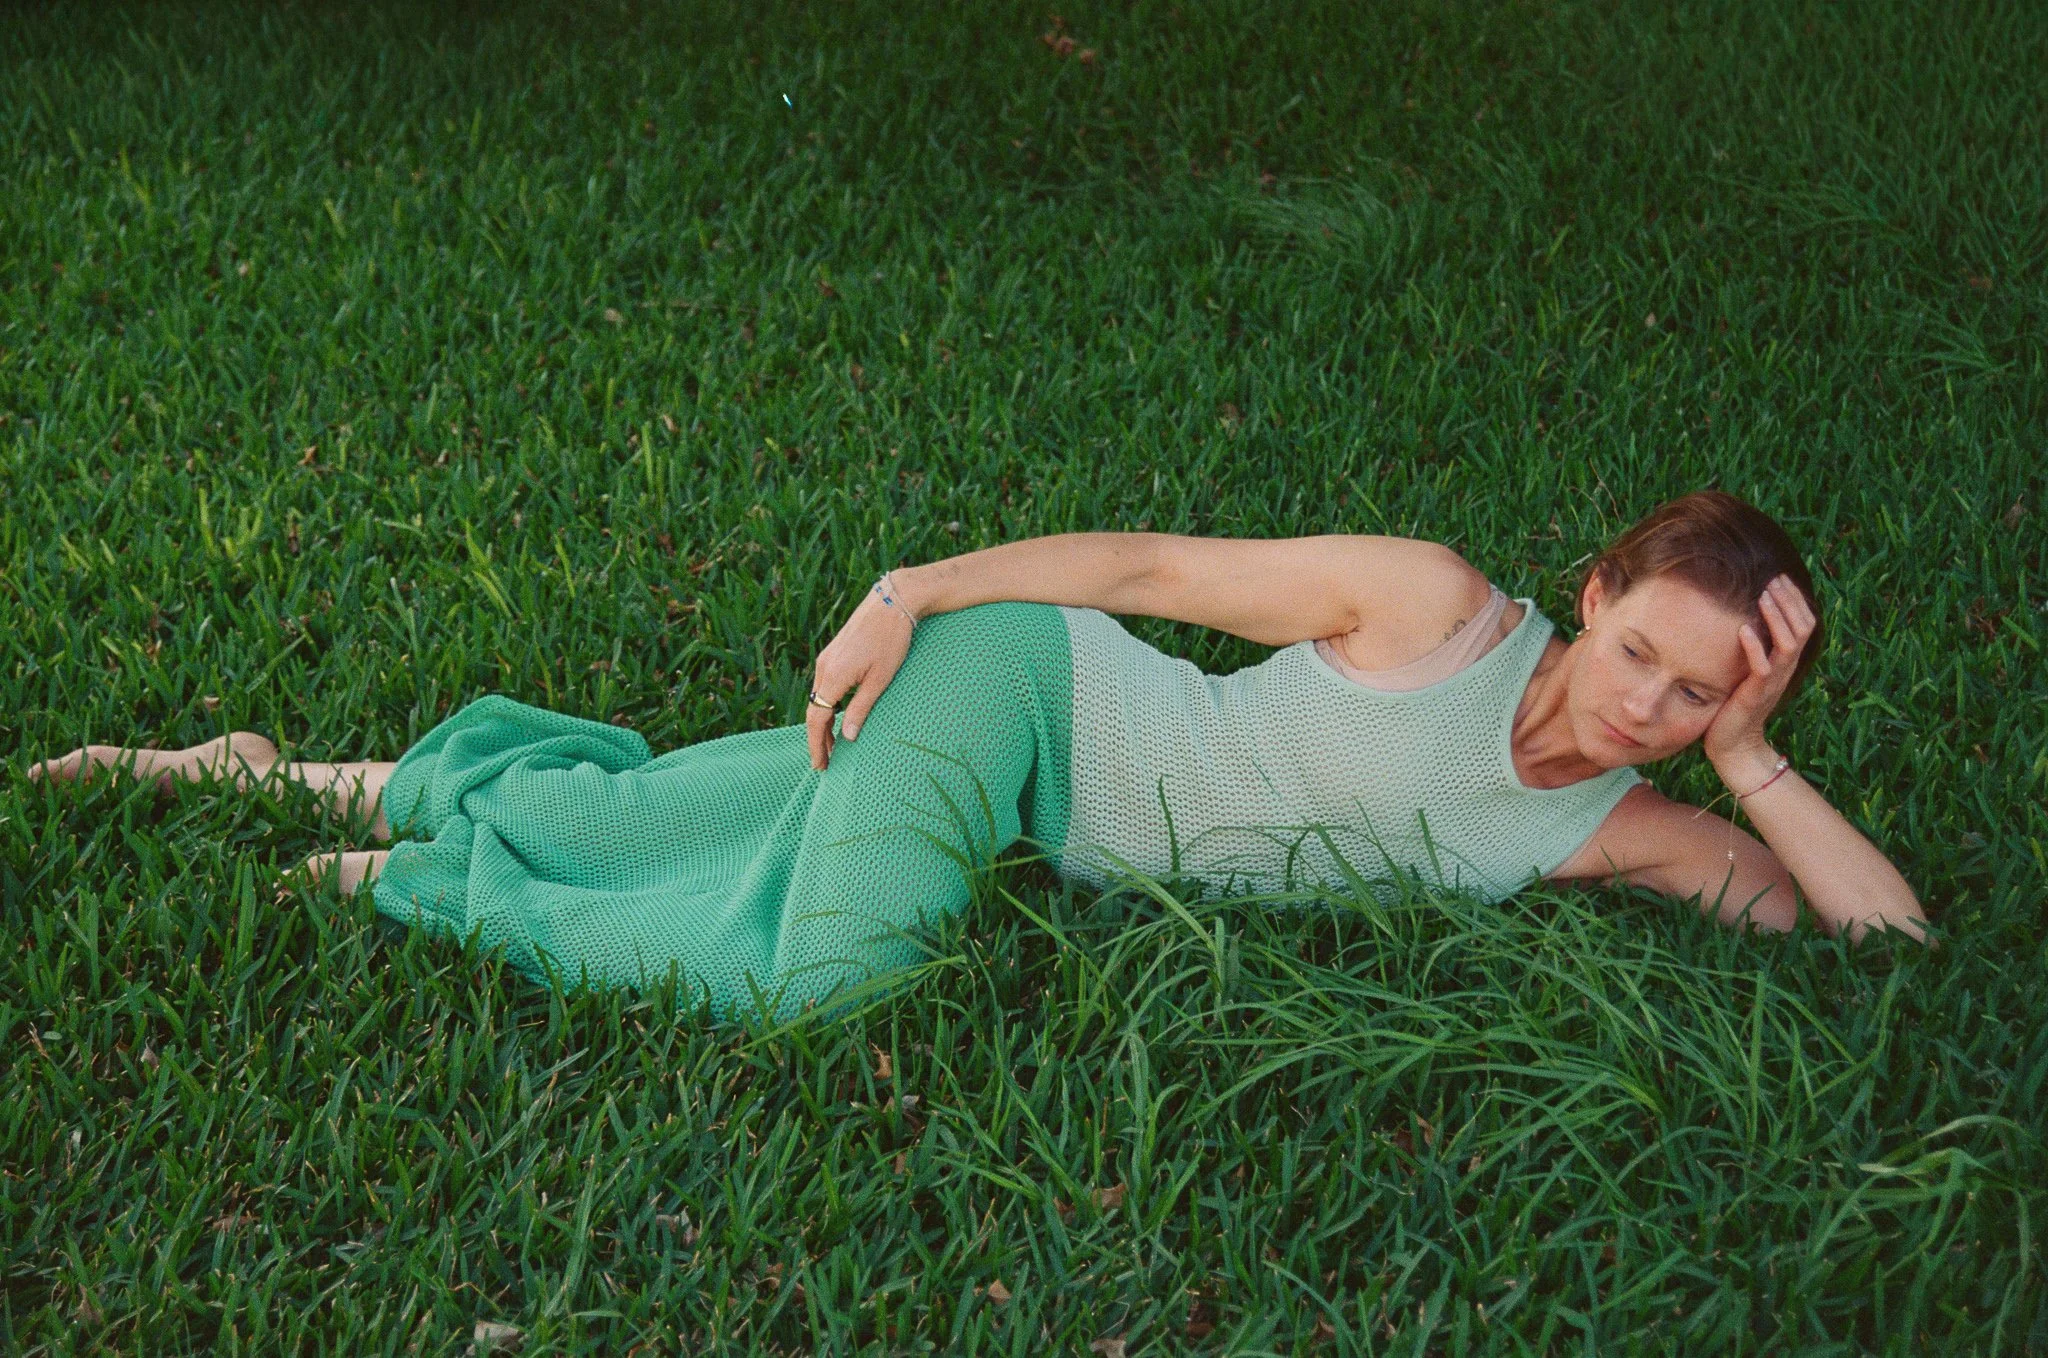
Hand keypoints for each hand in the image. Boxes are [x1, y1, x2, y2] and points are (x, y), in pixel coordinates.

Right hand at [806, 586, 915, 770]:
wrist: (892, 603)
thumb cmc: (892, 641)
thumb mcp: (880, 679)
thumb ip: (862, 708)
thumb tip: (847, 737)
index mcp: (833, 676)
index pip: (817, 718)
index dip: (816, 744)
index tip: (820, 765)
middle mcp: (824, 667)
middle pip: (814, 710)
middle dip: (818, 738)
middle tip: (825, 763)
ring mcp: (827, 658)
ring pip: (818, 698)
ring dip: (823, 722)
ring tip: (831, 745)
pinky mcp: (834, 653)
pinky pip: (824, 686)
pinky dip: (827, 705)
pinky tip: (836, 716)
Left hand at [1702, 574, 1815, 764]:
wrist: (1734, 746)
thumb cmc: (1735, 706)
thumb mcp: (1749, 672)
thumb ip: (1754, 649)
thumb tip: (1743, 618)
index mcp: (1785, 662)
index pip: (1803, 624)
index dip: (1795, 599)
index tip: (1780, 577)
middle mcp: (1785, 669)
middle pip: (1802, 628)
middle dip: (1789, 601)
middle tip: (1774, 579)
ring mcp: (1773, 682)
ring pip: (1788, 644)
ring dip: (1776, 617)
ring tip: (1763, 596)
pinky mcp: (1756, 694)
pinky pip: (1762, 668)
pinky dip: (1754, 648)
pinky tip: (1744, 630)